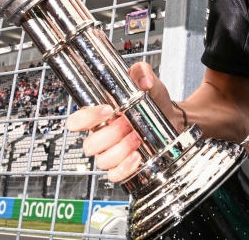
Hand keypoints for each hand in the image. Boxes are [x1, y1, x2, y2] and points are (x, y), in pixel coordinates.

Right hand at [65, 61, 185, 181]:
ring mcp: (110, 153)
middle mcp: (101, 136)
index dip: (86, 118)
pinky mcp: (123, 167)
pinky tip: (137, 157)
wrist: (172, 117)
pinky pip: (114, 175)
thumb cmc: (153, 100)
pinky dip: (125, 168)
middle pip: (89, 144)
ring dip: (121, 149)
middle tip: (129, 123)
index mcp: (99, 115)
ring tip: (137, 137)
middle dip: (111, 134)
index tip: (108, 109)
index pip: (76, 121)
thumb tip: (144, 80)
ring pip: (101, 161)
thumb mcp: (148, 81)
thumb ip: (141, 72)